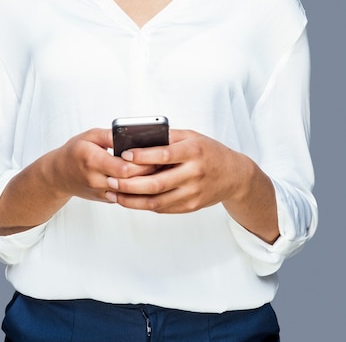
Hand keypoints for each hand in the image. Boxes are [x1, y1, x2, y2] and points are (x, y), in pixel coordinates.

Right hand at [51, 128, 156, 203]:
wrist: (58, 175)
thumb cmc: (75, 152)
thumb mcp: (89, 136)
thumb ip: (109, 135)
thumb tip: (129, 134)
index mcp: (92, 161)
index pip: (123, 168)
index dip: (139, 163)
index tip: (152, 153)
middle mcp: (96, 180)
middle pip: (130, 181)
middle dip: (148, 172)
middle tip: (164, 161)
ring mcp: (101, 193)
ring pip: (130, 192)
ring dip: (146, 182)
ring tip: (160, 170)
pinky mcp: (105, 199)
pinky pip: (126, 196)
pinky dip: (139, 189)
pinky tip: (149, 179)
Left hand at [104, 128, 245, 212]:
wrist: (234, 176)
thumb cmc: (209, 152)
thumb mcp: (192, 137)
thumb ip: (168, 138)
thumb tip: (138, 138)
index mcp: (193, 152)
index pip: (163, 155)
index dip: (141, 156)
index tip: (123, 154)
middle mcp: (193, 174)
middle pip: (156, 183)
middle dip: (129, 184)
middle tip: (111, 180)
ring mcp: (192, 193)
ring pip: (156, 201)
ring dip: (131, 200)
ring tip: (113, 194)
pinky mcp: (190, 206)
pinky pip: (163, 208)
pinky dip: (143, 205)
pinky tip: (129, 200)